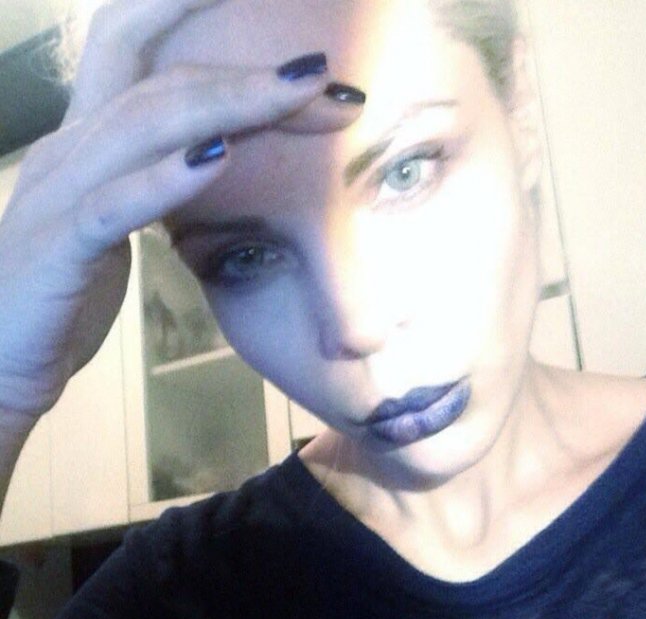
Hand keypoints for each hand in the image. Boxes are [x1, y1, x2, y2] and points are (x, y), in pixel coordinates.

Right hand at [0, 0, 361, 424]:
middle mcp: (68, 152)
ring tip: (296, 92)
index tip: (269, 14)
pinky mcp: (56, 250)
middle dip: (246, 74)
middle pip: (161, 85)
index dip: (183, 11)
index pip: (132, 49)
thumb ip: (152, 182)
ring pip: (142, 127)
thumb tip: (213, 154)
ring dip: (227, 104)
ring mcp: (57, 196)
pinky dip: (166, 179)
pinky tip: (217, 159)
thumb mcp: (112, 223)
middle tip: (321, 71)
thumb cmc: (62, 295)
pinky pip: (112, 206)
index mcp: (84, 142)